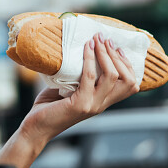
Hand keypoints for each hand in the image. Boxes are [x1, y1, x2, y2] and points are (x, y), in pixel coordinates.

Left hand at [24, 33, 139, 144]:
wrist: (36, 128)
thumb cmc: (50, 107)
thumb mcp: (71, 89)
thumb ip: (80, 77)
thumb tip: (83, 50)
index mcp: (103, 101)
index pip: (130, 85)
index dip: (128, 65)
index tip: (118, 48)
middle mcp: (102, 104)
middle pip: (128, 80)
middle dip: (119, 56)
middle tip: (106, 39)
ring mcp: (93, 105)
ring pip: (112, 76)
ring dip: (105, 54)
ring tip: (97, 40)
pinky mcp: (80, 104)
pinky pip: (89, 76)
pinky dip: (89, 58)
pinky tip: (86, 47)